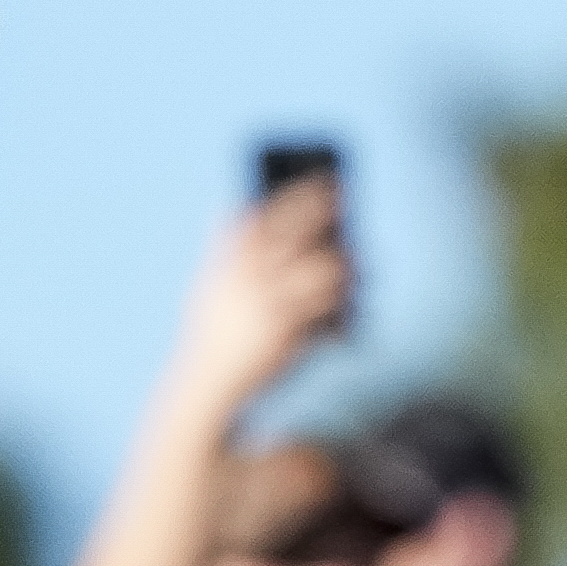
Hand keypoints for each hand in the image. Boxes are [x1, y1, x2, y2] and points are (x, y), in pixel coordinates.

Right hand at [166, 178, 352, 420]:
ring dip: (345, 261)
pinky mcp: (286, 330)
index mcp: (223, 266)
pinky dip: (344, 298)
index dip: (296, 195)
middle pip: (294, 231)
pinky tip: (356, 298)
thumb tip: (231, 207)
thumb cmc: (215, 337)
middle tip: (348, 199)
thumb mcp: (207, 290)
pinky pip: (327, 304)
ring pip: (321, 267)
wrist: (206, 386)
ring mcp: (266, 302)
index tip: (324, 180)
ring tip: (360, 263)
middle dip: (323, 211)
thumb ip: (220, 251)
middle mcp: (245, 279)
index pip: (263, 216)